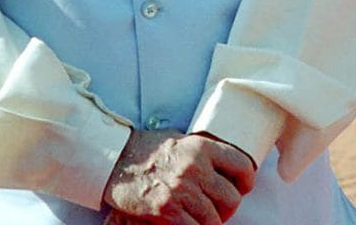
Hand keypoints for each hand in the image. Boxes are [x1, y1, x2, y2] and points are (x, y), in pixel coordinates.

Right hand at [102, 129, 255, 223]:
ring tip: (193, 214)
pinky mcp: (167, 210)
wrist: (110, 159)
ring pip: (215, 220)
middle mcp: (194, 167)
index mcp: (199, 147)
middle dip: (224, 208)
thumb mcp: (176, 139)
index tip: (239, 187)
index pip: (242, 165)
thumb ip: (201, 151)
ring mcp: (181, 189)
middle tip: (211, 207)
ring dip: (207, 221)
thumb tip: (224, 166)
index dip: (244, 181)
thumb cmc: (143, 149)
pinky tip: (180, 220)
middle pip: (231, 199)